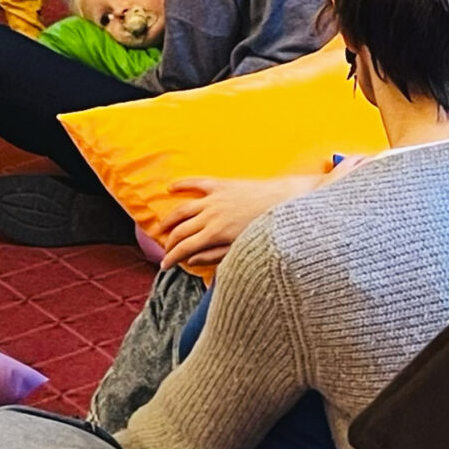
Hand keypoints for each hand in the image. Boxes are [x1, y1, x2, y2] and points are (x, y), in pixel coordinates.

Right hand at [156, 173, 326, 271]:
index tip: (164, 266)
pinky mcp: (222, 184)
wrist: (287, 202)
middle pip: (181, 229)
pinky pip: (196, 183)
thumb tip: (191, 260)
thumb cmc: (269, 231)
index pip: (184, 247)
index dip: (171, 257)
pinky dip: (182, 184)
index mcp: (215, 233)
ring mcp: (215, 198)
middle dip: (169, 242)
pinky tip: (170, 188)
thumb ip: (215, 256)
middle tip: (163, 251)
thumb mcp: (242, 249)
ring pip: (183, 208)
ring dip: (170, 218)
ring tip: (161, 226)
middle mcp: (211, 215)